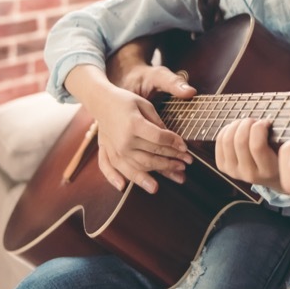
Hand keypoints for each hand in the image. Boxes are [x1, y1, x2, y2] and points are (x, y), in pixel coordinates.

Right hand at [65, 64, 194, 193]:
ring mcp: (115, 149)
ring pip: (140, 166)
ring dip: (160, 172)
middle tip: (187, 163)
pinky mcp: (108, 154)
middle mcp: (124, 140)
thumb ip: (157, 122)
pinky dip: (120, 178)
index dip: (174, 143)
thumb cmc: (125, 101)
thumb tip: (171, 138)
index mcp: (134, 125)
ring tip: (177, 175)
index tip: (185, 147)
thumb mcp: (144, 105)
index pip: (159, 138)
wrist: (101, 102)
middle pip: (152, 154)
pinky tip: (130, 187)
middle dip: (173, 160)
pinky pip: (112, 170)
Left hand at [215, 118, 282, 191]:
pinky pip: (219, 142)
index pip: (257, 146)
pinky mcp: (223, 167)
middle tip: (255, 120)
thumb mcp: (287, 153)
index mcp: (268, 171)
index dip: (260, 127)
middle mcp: (249, 174)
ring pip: (227, 140)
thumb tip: (270, 120)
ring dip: (236, 125)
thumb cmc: (281, 159)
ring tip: (246, 123)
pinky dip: (227, 129)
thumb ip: (283, 139)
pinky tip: (237, 128)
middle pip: (240, 141)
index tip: (266, 122)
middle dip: (247, 123)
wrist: (271, 177)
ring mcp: (234, 171)